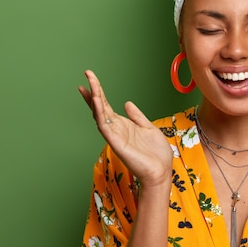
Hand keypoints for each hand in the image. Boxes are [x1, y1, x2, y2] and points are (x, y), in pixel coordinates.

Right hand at [78, 70, 173, 187]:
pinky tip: (97, 102)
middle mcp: (116, 129)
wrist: (161, 171)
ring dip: (95, 99)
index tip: (90, 79)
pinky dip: (100, 114)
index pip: (106, 106)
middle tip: (87, 75)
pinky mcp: (116, 143)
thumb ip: (137, 116)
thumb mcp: (148, 128)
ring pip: (100, 115)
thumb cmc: (156, 154)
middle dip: (93, 91)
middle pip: (100, 107)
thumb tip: (127, 103)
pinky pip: (105, 126)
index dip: (98, 92)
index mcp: (123, 125)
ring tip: (89, 85)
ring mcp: (115, 136)